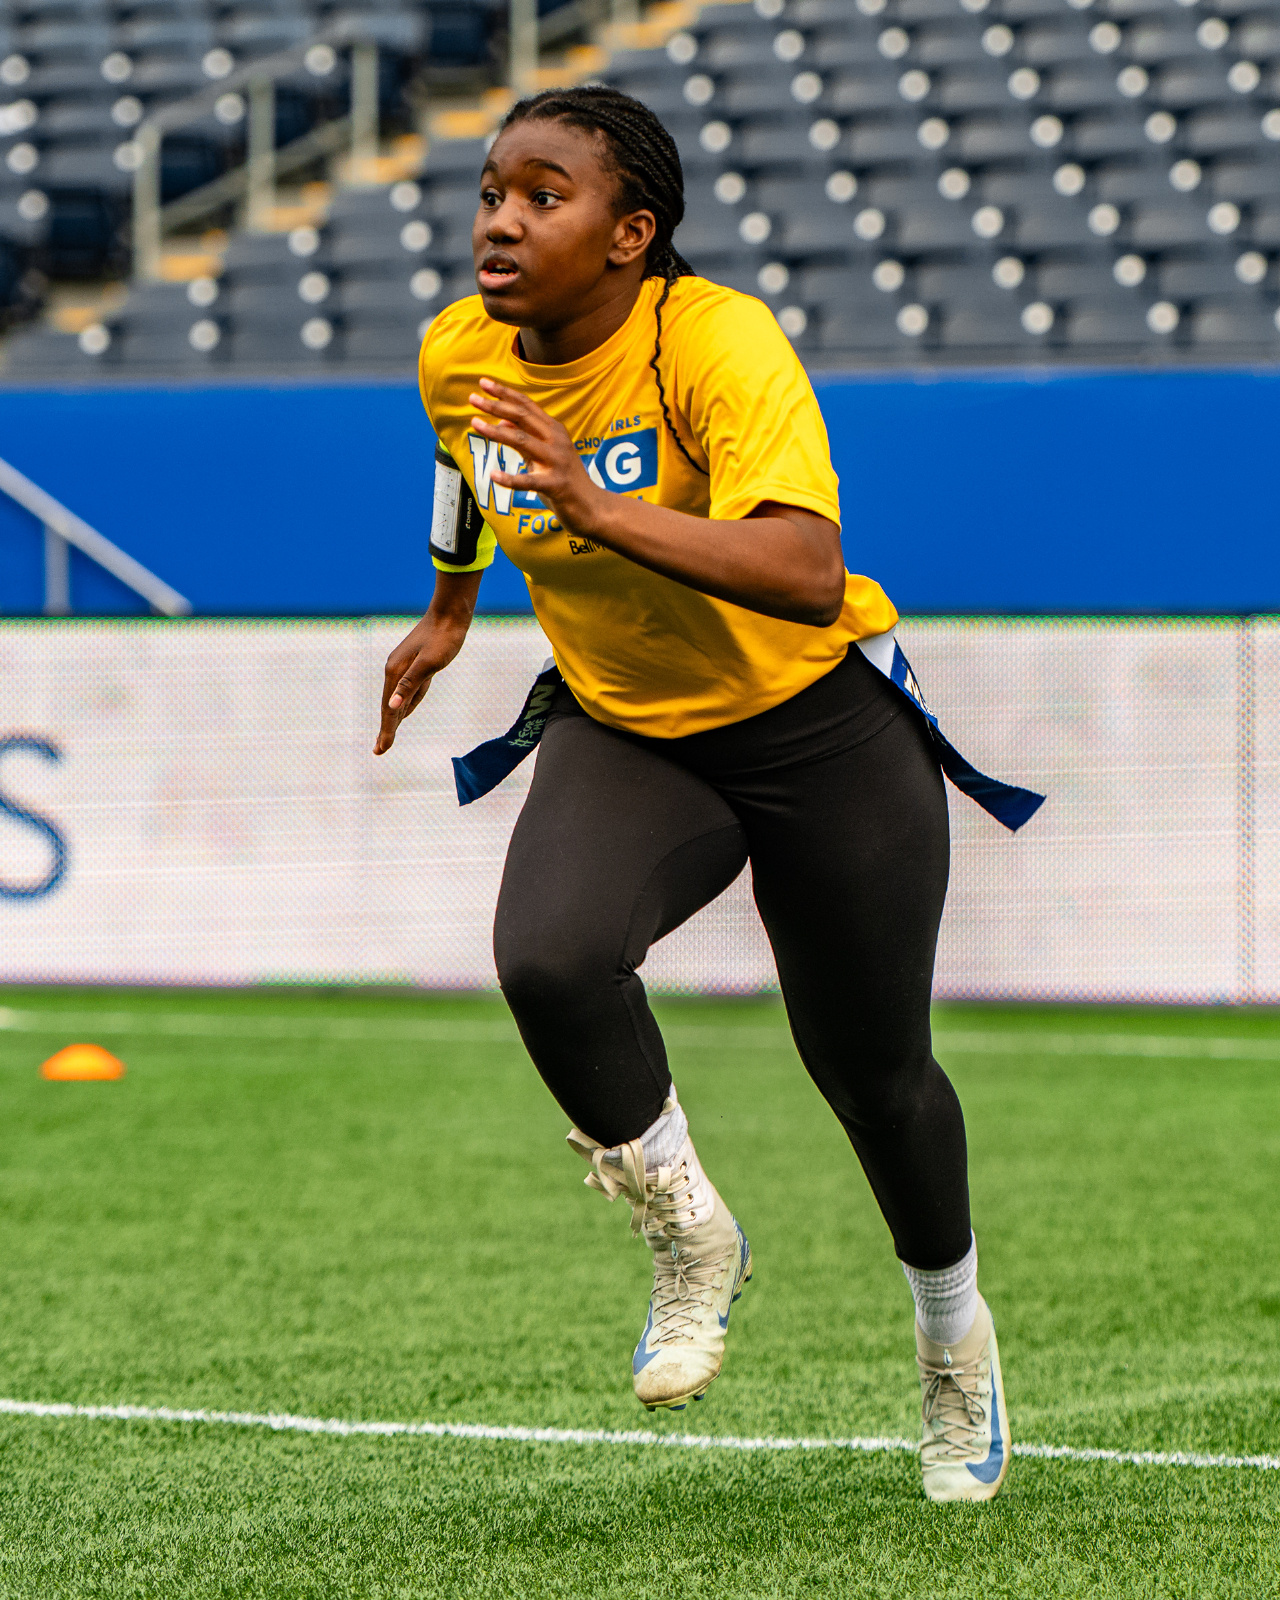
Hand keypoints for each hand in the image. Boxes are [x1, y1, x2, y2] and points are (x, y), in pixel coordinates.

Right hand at [375, 572, 479, 754]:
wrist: (450, 614)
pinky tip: (405, 711)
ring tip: (388, 736)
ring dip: (394, 718)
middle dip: (386, 729)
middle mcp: (395, 670)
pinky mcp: (413, 663)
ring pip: (398, 698)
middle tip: (380, 750)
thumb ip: (410, 685)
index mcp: (395, 672)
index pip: (389, 709)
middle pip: (389, 706)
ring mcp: (403, 666)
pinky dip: (405, 703)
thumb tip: (392, 706)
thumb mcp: (429, 663)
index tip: (380, 750)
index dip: (386, 731)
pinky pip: (408, 690)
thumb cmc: (443, 639)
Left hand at [468, 378, 604, 534]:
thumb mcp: (544, 454)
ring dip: (497, 432)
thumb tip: (501, 422)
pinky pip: (529, 481)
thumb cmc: (565, 480)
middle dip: (496, 406)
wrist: (592, 507)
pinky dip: (510, 479)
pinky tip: (493, 476)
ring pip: (523, 441)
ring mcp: (557, 462)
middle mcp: (557, 441)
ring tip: (475, 424)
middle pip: (523, 417)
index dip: (505, 393)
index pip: (527, 406)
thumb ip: (525, 438)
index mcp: (554, 431)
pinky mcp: (556, 485)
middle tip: (472, 398)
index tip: (484, 383)